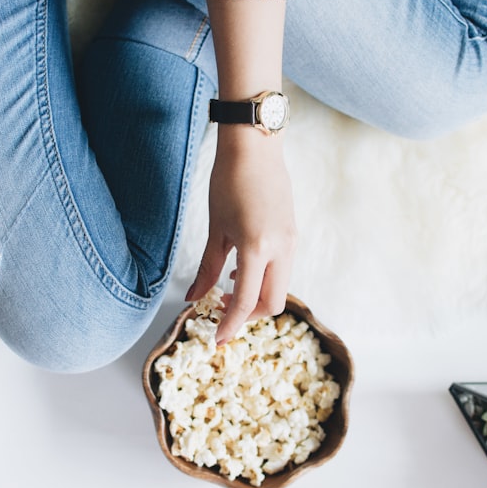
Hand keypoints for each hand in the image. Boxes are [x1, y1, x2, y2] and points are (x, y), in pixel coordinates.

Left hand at [186, 124, 295, 344]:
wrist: (256, 147)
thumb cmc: (229, 182)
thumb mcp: (216, 229)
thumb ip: (207, 268)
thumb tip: (193, 298)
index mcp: (257, 248)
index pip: (246, 301)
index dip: (230, 325)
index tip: (217, 340)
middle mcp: (281, 249)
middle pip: (272, 303)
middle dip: (248, 316)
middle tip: (222, 312)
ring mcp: (291, 241)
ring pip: (280, 288)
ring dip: (257, 297)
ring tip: (229, 289)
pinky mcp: (292, 234)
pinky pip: (282, 269)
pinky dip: (264, 279)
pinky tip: (242, 269)